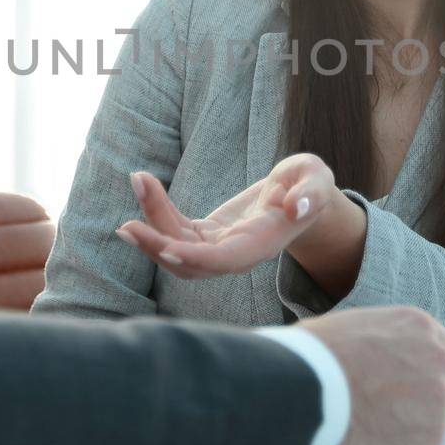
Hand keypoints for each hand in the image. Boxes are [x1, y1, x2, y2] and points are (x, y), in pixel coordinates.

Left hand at [116, 154, 345, 278]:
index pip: (224, 261)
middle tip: (127, 225)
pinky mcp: (206, 236)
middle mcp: (236, 255)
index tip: (165, 247)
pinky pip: (175, 230)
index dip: (195, 259)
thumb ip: (312, 193)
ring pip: (176, 249)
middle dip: (157, 247)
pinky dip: (156, 213)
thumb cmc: (310, 186)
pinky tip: (142, 186)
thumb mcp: (317, 180)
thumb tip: (297, 206)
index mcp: (262, 244)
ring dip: (151, 224)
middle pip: (190, 264)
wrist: (301, 198)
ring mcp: (218, 248)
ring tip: (138, 181)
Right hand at [299, 306, 444, 444]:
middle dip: (411, 396)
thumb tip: (370, 354)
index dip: (413, 367)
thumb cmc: (312, 355)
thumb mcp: (350, 327)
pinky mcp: (430, 439)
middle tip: (376, 406)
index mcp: (419, 325)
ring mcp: (438, 400)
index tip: (392, 380)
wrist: (304, 391)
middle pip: (433, 382)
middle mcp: (438, 359)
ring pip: (426, 416)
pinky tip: (367, 442)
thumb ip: (377, 339)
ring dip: (402, 423)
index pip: (434, 347)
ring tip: (363, 424)